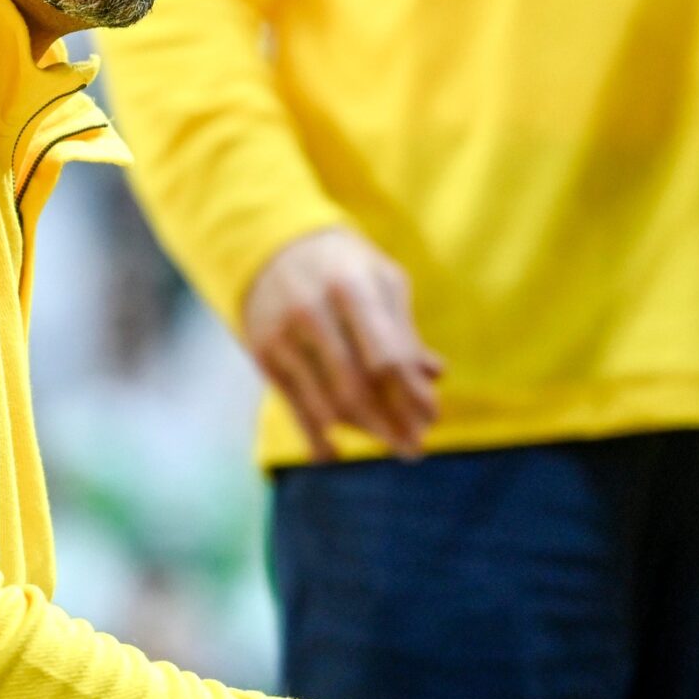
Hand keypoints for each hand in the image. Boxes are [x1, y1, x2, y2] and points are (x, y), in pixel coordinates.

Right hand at [240, 228, 442, 460]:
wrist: (266, 244)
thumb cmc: (340, 265)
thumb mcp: (379, 278)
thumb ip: (404, 328)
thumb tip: (435, 376)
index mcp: (350, 288)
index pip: (386, 356)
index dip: (412, 393)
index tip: (433, 417)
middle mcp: (312, 312)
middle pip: (358, 387)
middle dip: (392, 423)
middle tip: (415, 448)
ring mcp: (284, 336)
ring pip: (328, 402)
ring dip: (364, 432)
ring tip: (391, 444)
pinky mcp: (264, 354)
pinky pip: (295, 406)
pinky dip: (316, 436)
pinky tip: (334, 454)